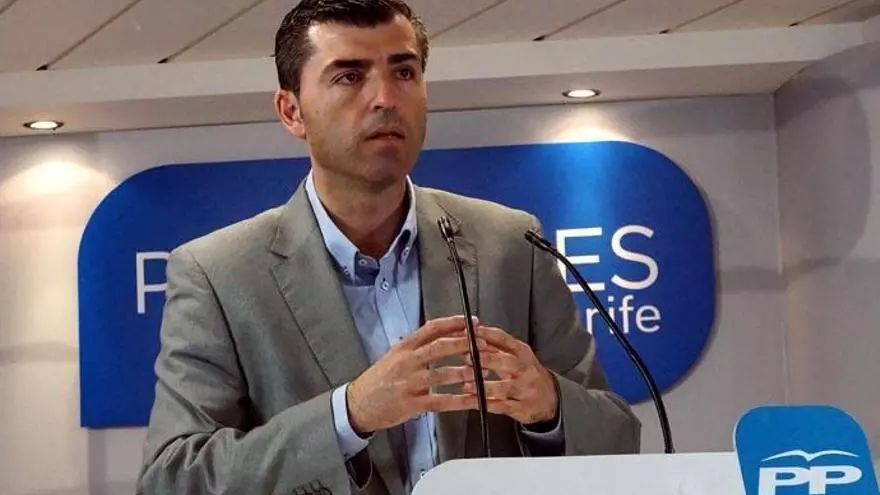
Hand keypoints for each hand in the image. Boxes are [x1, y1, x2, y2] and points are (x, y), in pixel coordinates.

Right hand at [346, 315, 485, 435]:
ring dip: (467, 372)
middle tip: (484, 344)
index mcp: (404, 347)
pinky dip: (460, 400)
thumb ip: (416, 346)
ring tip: (485, 371)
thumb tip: (442, 333)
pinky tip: (474, 399)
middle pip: (440, 347)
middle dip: (465, 344)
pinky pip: (441, 401)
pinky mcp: (411, 404)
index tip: (472, 321)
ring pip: (443, 374)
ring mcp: (409, 383)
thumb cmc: (378, 380)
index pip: (432, 328)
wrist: (358, 404)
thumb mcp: (393, 355)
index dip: (454, 323)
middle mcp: (406, 362)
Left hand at [463, 326, 558, 425]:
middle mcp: (525, 370)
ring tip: (466, 384)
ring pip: (503, 387)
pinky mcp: (520, 407)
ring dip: (483, 385)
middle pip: (507, 362)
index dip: (486, 335)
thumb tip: (469, 337)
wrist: (550, 398)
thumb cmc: (525, 373)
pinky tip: (470, 401)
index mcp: (522, 352)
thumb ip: (494, 347)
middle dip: (487, 359)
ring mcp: (524, 389)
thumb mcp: (516, 356)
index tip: (470, 332)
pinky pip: (500, 406)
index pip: (504, 339)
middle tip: (468, 358)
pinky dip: (484, 403)